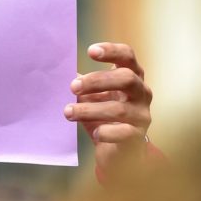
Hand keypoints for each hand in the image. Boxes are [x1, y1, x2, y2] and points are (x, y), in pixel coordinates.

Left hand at [64, 43, 152, 182]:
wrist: (117, 150)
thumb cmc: (102, 115)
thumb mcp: (91, 96)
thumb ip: (81, 85)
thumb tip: (59, 72)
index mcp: (131, 76)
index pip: (127, 56)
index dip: (112, 51)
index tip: (90, 51)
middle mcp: (141, 93)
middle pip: (126, 78)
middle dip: (97, 81)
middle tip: (72, 87)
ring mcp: (142, 115)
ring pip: (119, 108)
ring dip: (89, 110)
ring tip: (68, 112)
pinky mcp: (138, 136)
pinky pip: (124, 132)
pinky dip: (106, 131)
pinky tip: (94, 132)